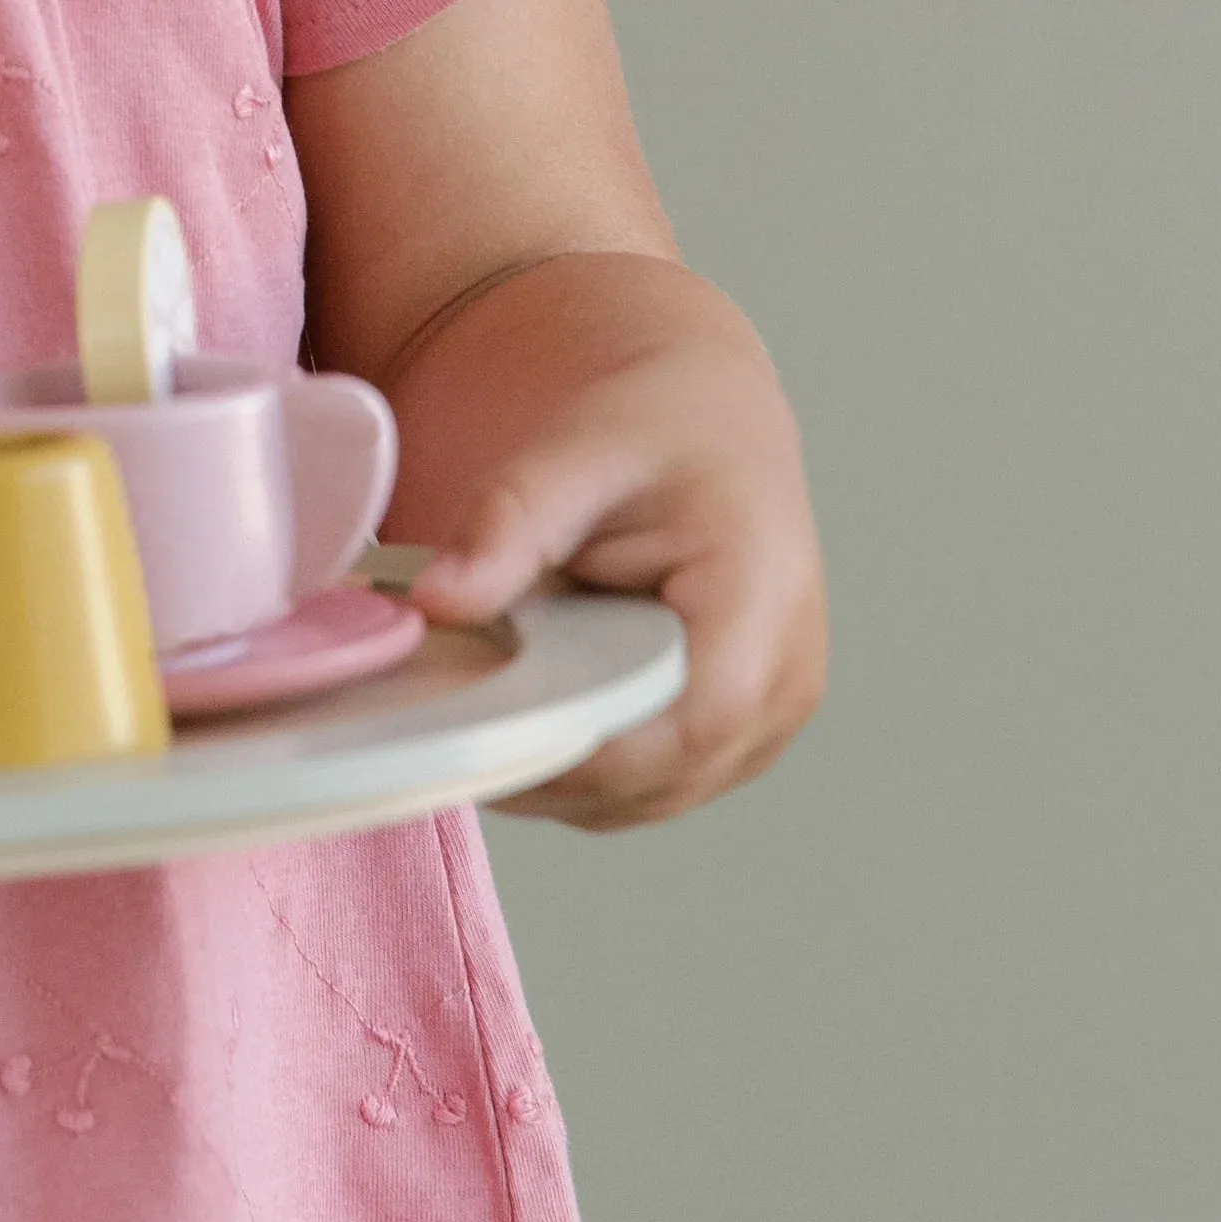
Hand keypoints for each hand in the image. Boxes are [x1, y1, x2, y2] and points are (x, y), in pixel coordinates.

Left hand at [401, 298, 827, 829]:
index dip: (584, 749)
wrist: (709, 424)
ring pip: (650, 797)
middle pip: (661, 778)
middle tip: (447, 721)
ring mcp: (769, 721)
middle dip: (551, 762)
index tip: (482, 732)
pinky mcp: (738, 738)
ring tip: (485, 707)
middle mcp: (785, 681)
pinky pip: (652, 784)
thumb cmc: (658, 428)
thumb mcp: (574, 452)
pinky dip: (588, 768)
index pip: (686, 724)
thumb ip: (506, 525)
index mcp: (762, 601)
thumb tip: (435, 602)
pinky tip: (529, 709)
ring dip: (565, 773)